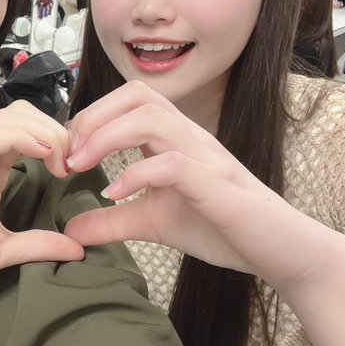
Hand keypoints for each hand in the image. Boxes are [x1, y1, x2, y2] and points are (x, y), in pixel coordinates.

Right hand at [0, 101, 83, 278]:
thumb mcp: (7, 248)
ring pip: (8, 118)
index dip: (54, 136)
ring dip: (41, 130)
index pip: (27, 128)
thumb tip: (77, 249)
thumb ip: (40, 244)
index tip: (73, 164)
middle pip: (21, 113)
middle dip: (52, 127)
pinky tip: (41, 154)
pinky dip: (21, 137)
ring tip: (58, 160)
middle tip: (69, 159)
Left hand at [64, 81, 330, 290]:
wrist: (278, 250)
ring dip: (108, 137)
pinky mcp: (216, 185)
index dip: (90, 117)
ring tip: (82, 166)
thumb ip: (112, 221)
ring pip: (153, 117)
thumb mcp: (153, 222)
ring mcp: (204, 157)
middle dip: (93, 117)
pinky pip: (174, 164)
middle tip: (69, 156)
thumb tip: (70, 230)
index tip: (66, 152)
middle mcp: (188, 137)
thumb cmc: (220, 226)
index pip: (129, 100)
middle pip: (137, 96)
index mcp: (173, 138)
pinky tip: (114, 193)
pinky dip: (137, 174)